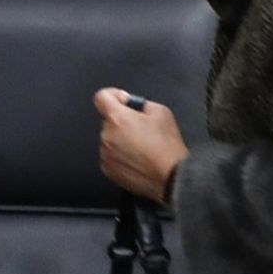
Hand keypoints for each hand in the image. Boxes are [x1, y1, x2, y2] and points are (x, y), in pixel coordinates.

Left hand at [93, 87, 188, 203]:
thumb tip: (132, 104)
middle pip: (109, 121)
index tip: (122, 101)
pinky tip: (137, 159)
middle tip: (141, 129)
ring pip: (110, 139)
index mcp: (118, 118)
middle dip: (122, 121)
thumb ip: (141, 103)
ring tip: (142, 147)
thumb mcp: (161, 112)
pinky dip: (120, 155)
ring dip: (121, 139)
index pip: (101, 97)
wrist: (171, 177)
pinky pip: (111, 156)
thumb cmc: (167, 147)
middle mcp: (107, 136)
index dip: (112, 96)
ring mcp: (106, 154)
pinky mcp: (108, 170)